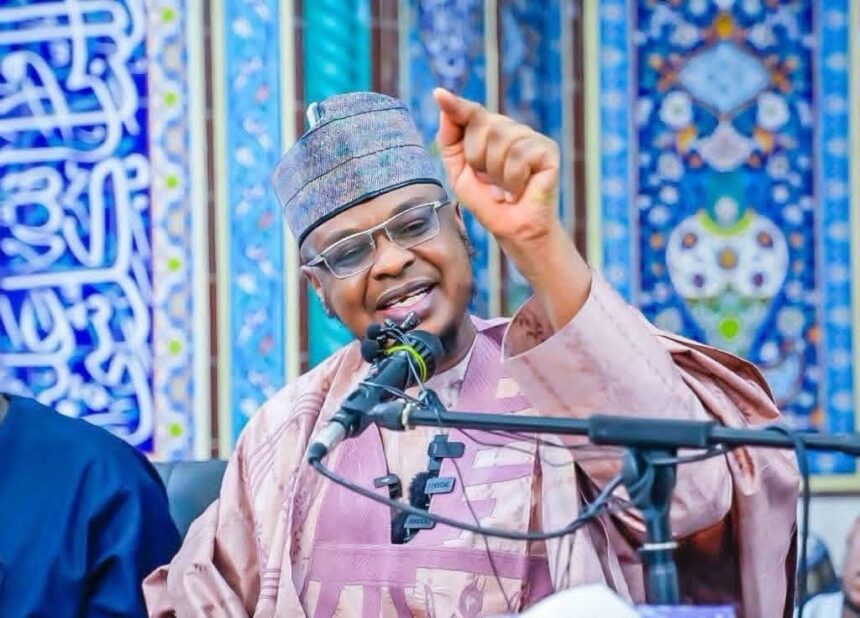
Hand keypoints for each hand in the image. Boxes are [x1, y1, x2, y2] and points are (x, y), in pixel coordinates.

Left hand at [433, 87, 560, 247]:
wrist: (513, 230)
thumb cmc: (488, 203)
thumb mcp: (459, 172)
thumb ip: (450, 140)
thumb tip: (444, 103)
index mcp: (488, 132)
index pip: (470, 112)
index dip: (455, 105)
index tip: (439, 95)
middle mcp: (510, 129)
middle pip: (481, 124)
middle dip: (477, 158)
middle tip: (489, 181)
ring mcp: (530, 137)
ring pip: (501, 139)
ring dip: (496, 173)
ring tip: (505, 188)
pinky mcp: (547, 149)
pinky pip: (520, 155)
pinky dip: (514, 180)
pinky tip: (519, 190)